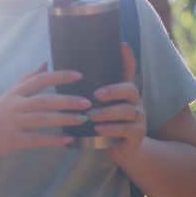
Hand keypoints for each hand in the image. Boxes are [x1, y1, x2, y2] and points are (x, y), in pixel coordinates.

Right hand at [0, 64, 88, 167]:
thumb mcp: (8, 94)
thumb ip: (27, 79)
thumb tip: (45, 63)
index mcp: (15, 93)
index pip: (39, 80)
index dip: (59, 76)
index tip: (79, 75)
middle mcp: (14, 106)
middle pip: (44, 101)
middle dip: (67, 101)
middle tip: (87, 102)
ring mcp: (13, 123)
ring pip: (42, 120)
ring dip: (64, 119)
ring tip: (82, 120)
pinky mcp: (12, 141)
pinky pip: (36, 140)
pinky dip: (53, 140)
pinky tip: (68, 140)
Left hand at [91, 43, 147, 163]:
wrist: (122, 151)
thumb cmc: (103, 125)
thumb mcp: (95, 107)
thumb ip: (84, 92)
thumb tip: (57, 70)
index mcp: (122, 92)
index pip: (128, 71)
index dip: (126, 58)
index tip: (121, 44)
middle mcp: (133, 101)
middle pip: (130, 89)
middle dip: (113, 90)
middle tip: (96, 94)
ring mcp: (138, 117)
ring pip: (127, 110)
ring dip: (108, 112)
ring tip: (92, 116)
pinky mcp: (137, 134)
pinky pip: (127, 129)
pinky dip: (111, 129)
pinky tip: (98, 129)